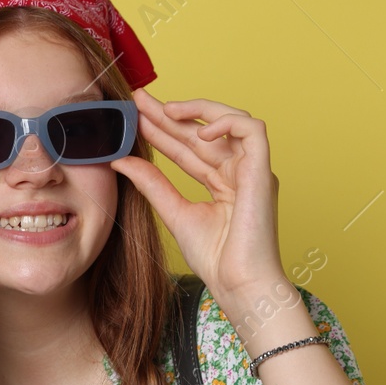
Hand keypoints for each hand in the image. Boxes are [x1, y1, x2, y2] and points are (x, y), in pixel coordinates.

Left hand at [111, 88, 286, 306]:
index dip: (162, 129)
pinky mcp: (263, 171)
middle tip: (138, 99)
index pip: (188, 147)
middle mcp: (239, 172)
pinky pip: (253, 130)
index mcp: (222, 182)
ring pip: (230, 120)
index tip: (134, 116)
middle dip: (170, 113)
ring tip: (165, 109)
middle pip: (202, 132)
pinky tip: (199, 131)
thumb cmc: (216, 260)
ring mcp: (253, 170)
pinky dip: (227, 122)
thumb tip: (122, 160)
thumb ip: (152, 184)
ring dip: (198, 110)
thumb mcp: (174, 212)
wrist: (238, 285)